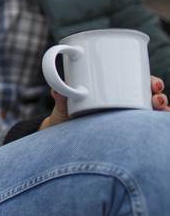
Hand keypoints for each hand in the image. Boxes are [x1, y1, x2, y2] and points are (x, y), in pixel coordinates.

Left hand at [40, 75, 169, 129]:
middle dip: (159, 93)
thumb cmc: (65, 114)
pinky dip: (156, 128)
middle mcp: (123, 102)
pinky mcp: (126, 133)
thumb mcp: (65, 103)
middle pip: (149, 95)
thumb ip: (62, 97)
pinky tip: (160, 127)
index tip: (153, 82)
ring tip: (159, 106)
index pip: (137, 82)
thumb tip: (57, 91)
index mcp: (112, 89)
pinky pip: (146, 130)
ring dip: (161, 107)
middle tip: (156, 94)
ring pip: (151, 111)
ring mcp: (126, 118)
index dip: (150, 81)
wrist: (61, 134)